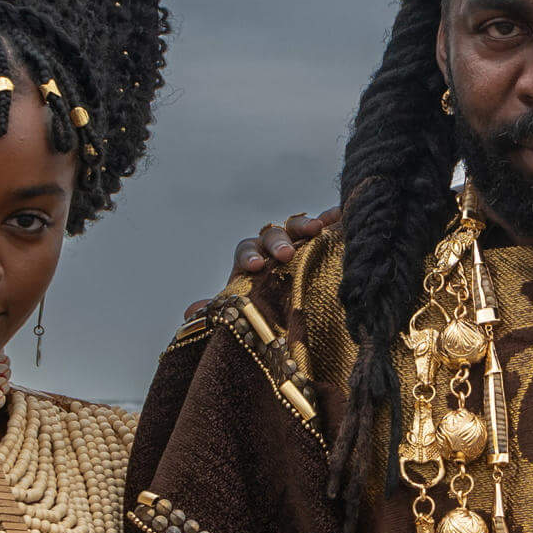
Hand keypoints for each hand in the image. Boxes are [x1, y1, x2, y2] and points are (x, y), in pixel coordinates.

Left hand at [185, 206, 341, 318]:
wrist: (286, 317)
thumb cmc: (262, 313)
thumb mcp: (240, 315)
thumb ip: (218, 312)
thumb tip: (191, 312)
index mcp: (251, 262)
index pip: (246, 250)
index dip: (250, 256)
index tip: (256, 267)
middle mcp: (272, 249)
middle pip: (271, 235)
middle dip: (278, 242)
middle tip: (286, 255)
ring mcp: (297, 243)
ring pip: (296, 227)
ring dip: (305, 225)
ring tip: (318, 229)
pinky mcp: (319, 244)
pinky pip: (325, 227)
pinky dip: (331, 219)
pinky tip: (340, 215)